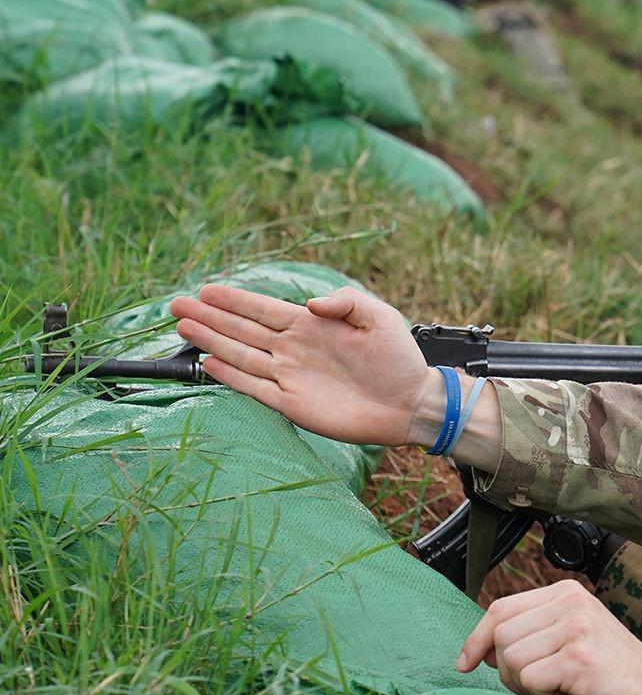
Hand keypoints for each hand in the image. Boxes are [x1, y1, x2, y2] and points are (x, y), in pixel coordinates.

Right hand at [169, 284, 431, 446]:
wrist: (411, 403)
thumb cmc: (399, 359)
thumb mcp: (379, 316)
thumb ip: (344, 301)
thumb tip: (309, 302)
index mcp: (310, 326)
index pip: (262, 309)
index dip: (233, 299)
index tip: (205, 290)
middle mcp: (294, 349)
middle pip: (242, 330)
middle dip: (210, 316)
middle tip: (177, 305)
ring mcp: (290, 376)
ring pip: (241, 355)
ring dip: (212, 341)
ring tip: (184, 327)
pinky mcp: (293, 404)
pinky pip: (255, 387)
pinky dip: (231, 376)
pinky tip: (210, 362)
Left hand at [456, 580, 641, 694]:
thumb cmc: (609, 671)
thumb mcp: (572, 636)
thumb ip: (533, 632)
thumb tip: (476, 651)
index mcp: (566, 592)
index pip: (500, 609)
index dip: (476, 639)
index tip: (466, 664)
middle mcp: (571, 603)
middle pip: (501, 636)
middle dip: (506, 670)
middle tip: (537, 685)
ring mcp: (576, 628)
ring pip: (511, 659)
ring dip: (523, 686)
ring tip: (555, 689)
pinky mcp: (578, 658)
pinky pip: (529, 679)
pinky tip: (567, 694)